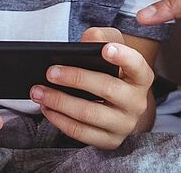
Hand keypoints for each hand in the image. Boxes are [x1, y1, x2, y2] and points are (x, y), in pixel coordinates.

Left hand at [28, 27, 153, 150]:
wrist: (120, 105)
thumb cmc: (112, 71)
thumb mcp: (111, 48)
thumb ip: (100, 38)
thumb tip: (85, 42)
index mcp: (141, 77)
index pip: (136, 65)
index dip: (123, 57)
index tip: (105, 50)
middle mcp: (137, 102)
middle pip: (107, 89)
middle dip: (76, 79)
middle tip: (50, 72)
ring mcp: (124, 125)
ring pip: (89, 113)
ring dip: (59, 101)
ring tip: (38, 91)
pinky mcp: (110, 141)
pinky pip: (81, 132)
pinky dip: (59, 120)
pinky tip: (46, 108)